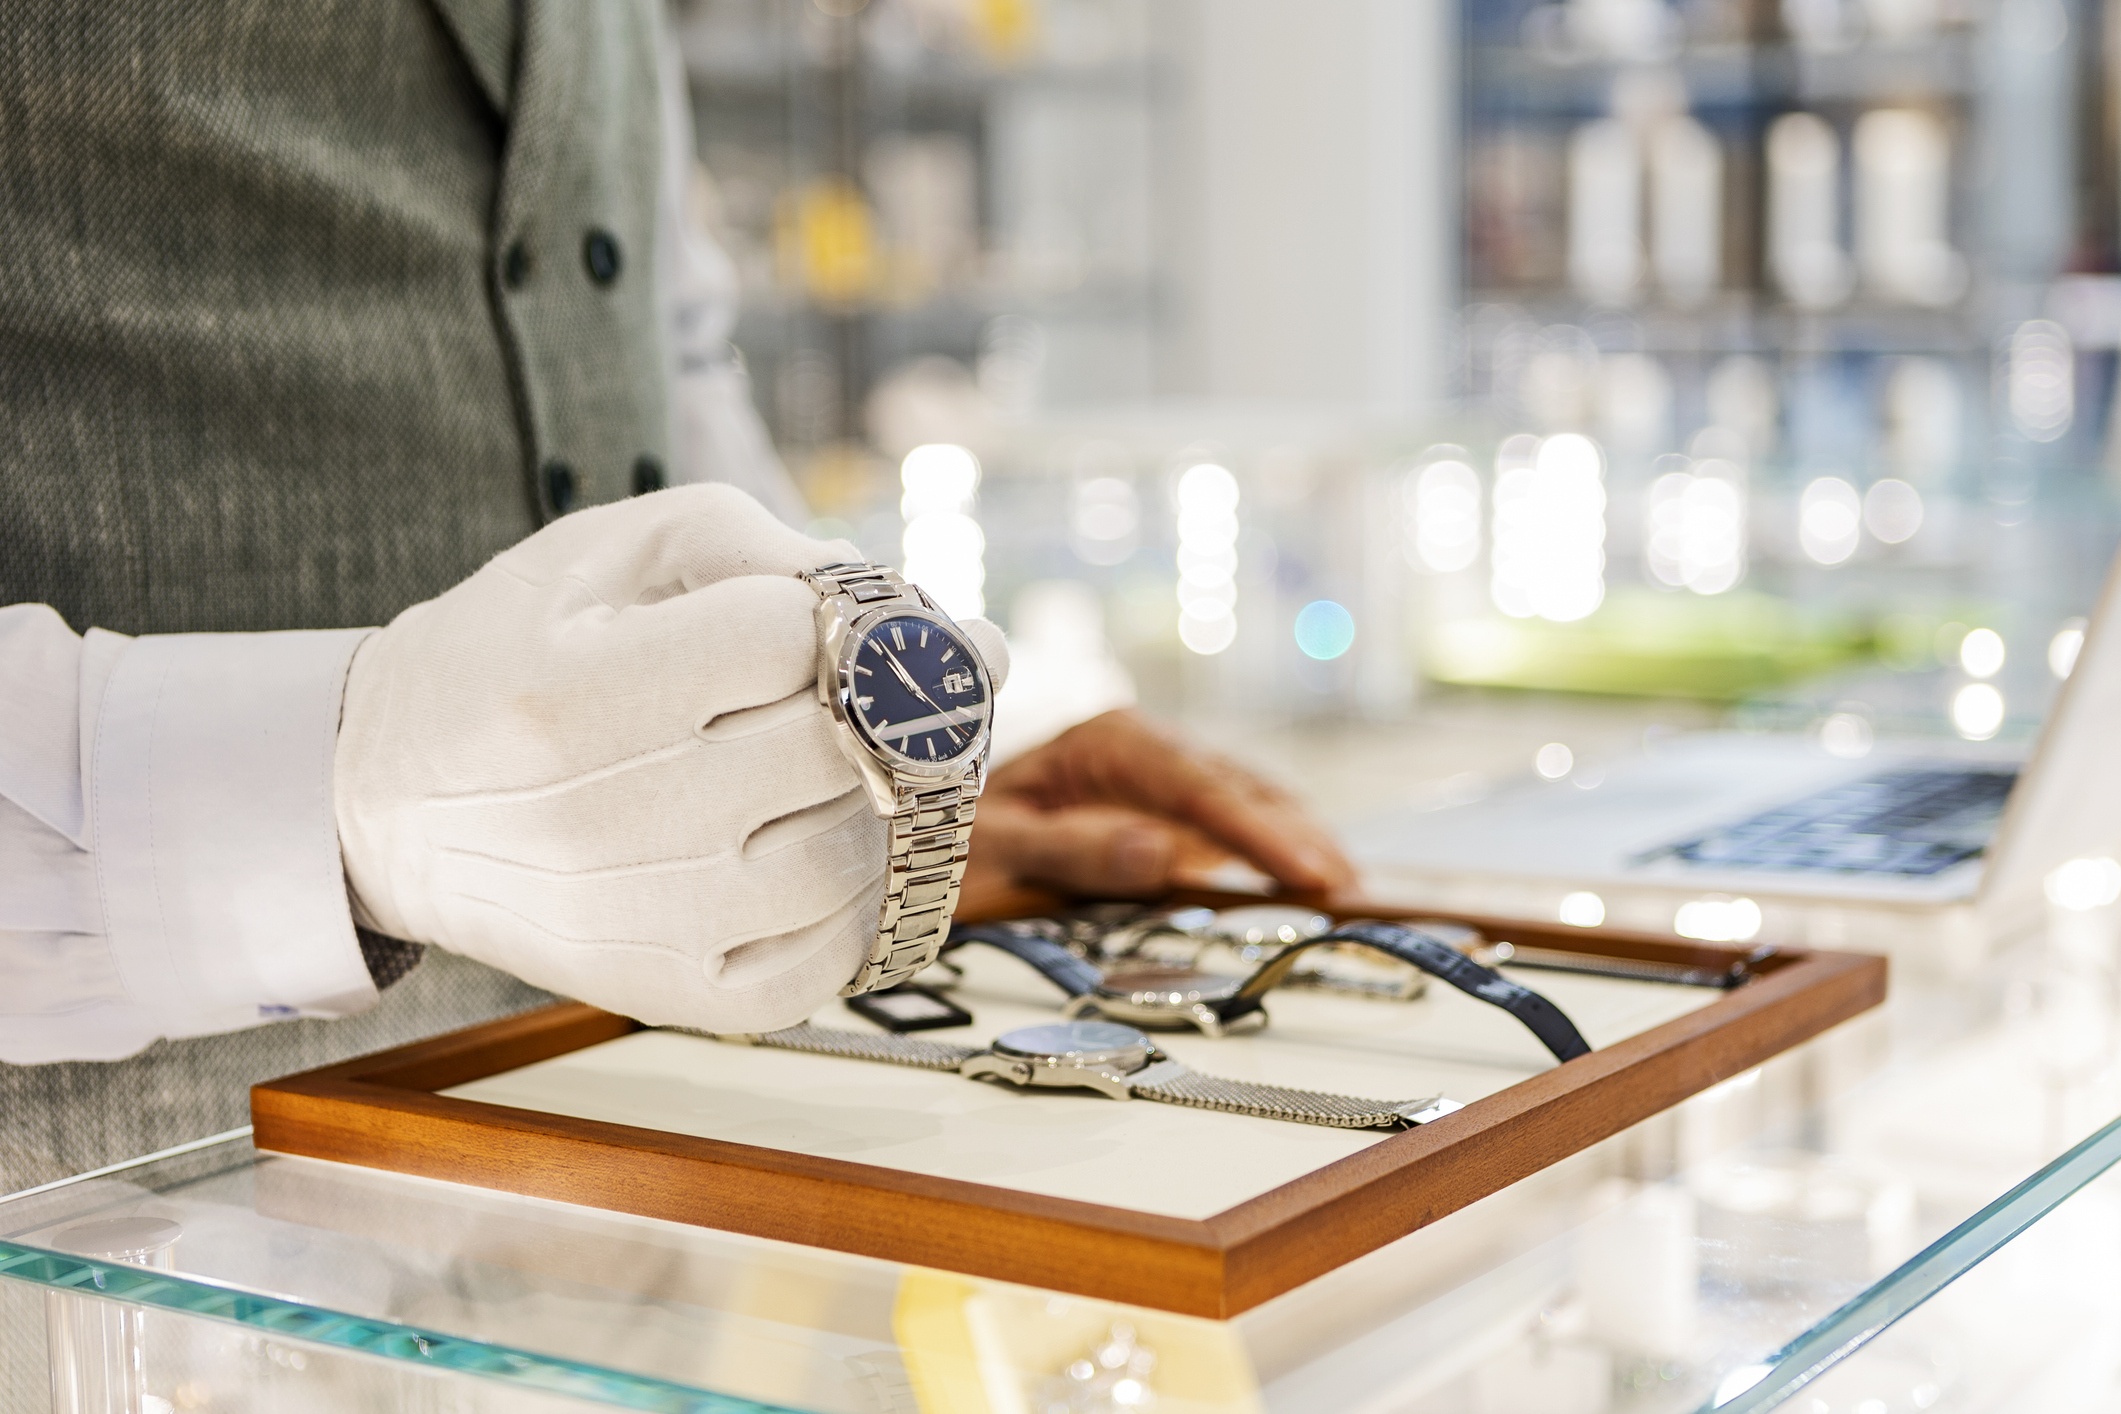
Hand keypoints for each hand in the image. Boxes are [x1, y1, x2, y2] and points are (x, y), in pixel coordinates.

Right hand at [334, 485, 1003, 1032]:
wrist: (393, 804)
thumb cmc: (522, 652)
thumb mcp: (614, 551)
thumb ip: (770, 553)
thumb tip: (957, 633)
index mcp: (568, 691)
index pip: (785, 638)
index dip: (825, 616)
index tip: (808, 622)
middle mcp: (597, 820)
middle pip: (833, 747)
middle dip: (878, 703)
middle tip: (875, 689)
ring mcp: (638, 922)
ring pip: (851, 854)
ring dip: (882, 801)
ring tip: (842, 767)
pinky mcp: (670, 994)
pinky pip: (831, 956)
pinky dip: (861, 896)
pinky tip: (826, 846)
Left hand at [962, 709, 1355, 899]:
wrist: (911, 807)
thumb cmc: (947, 825)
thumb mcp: (994, 844)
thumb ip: (1073, 848)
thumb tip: (1160, 855)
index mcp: (1104, 741)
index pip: (1199, 789)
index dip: (1260, 833)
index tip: (1307, 871)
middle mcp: (1138, 747)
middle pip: (1236, 787)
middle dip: (1296, 833)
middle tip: (1347, 886)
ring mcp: (1150, 773)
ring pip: (1239, 798)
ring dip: (1290, 836)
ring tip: (1340, 883)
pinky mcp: (1152, 802)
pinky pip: (1220, 819)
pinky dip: (1262, 844)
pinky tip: (1292, 873)